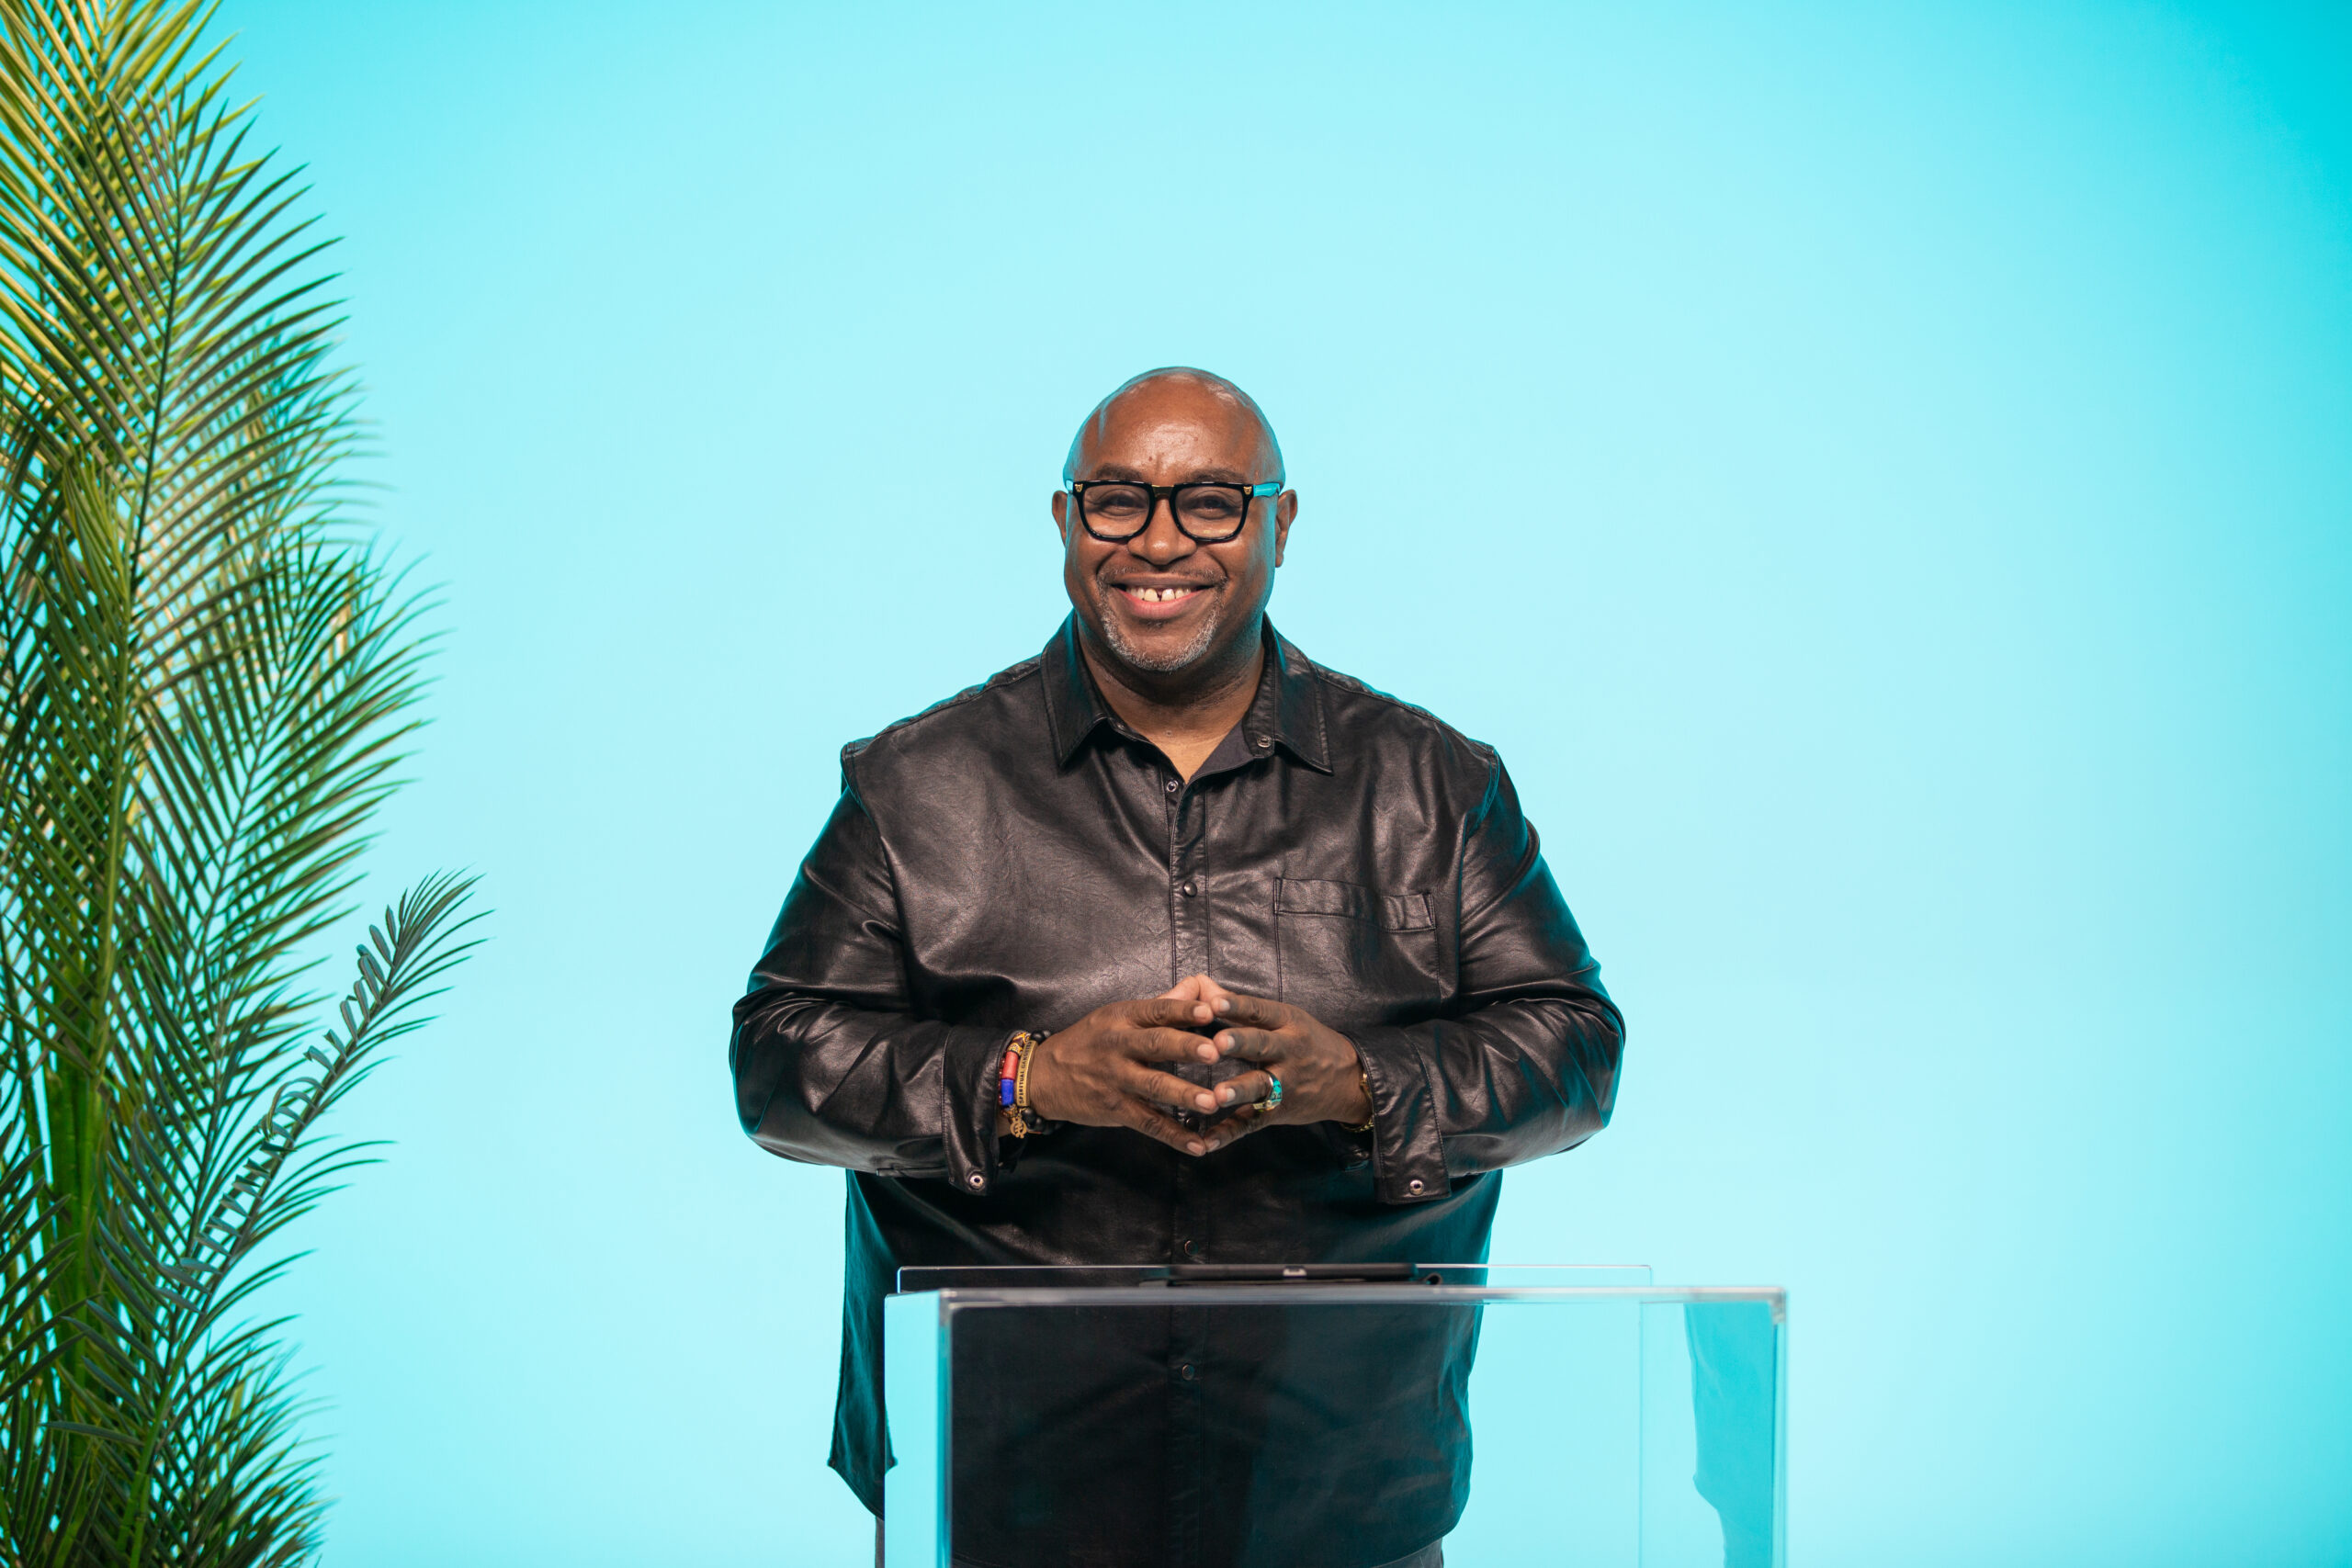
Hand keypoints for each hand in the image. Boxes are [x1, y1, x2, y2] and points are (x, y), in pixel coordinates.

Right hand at [1023, 995, 1228, 1154]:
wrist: (1043, 1076)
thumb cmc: (1088, 1041)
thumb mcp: (1115, 1015)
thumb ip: (1160, 1004)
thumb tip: (1198, 986)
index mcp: (1122, 1018)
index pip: (1156, 1011)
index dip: (1182, 1010)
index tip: (1209, 1011)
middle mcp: (1119, 1046)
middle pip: (1156, 1045)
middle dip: (1186, 1048)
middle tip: (1214, 1052)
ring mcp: (1116, 1079)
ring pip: (1154, 1086)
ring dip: (1183, 1094)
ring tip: (1212, 1101)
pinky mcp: (1115, 1109)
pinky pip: (1148, 1123)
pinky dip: (1174, 1135)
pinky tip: (1198, 1145)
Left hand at [1191, 989, 1373, 1152]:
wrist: (1349, 1080)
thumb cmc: (1308, 1041)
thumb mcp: (1286, 1017)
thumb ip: (1242, 1006)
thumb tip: (1201, 986)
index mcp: (1287, 1023)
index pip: (1260, 1011)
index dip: (1237, 1006)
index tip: (1214, 1003)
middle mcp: (1288, 1051)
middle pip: (1261, 1045)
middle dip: (1239, 1044)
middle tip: (1216, 1043)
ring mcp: (1286, 1084)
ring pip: (1260, 1086)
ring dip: (1238, 1090)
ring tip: (1217, 1094)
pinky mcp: (1280, 1111)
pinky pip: (1253, 1123)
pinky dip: (1230, 1133)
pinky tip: (1207, 1141)